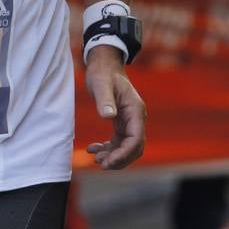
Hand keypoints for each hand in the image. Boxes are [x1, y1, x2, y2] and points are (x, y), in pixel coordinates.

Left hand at [84, 47, 145, 169]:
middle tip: (101, 163)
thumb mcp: (101, 85)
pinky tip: (92, 149)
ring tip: (95, 158)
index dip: (124, 154)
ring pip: (127, 147)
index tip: (108, 162)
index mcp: (135, 110)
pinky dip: (108, 149)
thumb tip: (108, 116)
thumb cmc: (103, 73)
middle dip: (120, 159)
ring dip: (113, 156)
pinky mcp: (121, 123)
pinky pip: (118, 142)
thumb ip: (105, 100)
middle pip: (135, 147)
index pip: (136, 139)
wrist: (104, 65)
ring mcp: (129, 121)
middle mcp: (136, 118)